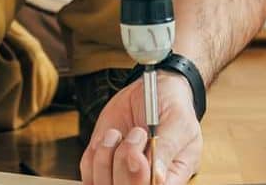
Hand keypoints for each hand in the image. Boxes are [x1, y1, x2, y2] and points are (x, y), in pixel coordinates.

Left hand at [79, 71, 201, 184]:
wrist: (150, 91)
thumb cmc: (171, 106)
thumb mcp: (178, 121)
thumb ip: (167, 147)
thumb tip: (158, 178)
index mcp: (172, 177)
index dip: (140, 180)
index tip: (137, 155)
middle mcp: (146, 181)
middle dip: (124, 164)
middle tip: (137, 133)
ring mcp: (121, 176)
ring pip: (102, 184)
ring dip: (107, 155)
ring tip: (121, 134)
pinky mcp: (101, 166)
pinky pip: (88, 170)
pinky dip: (95, 151)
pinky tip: (111, 136)